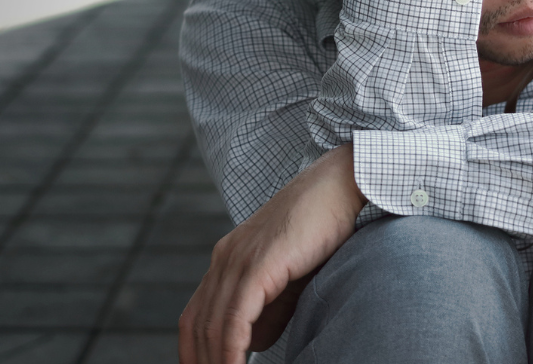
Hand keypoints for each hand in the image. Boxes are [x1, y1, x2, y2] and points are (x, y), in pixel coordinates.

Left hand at [178, 144, 365, 363]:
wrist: (339, 186)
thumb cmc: (321, 229)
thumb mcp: (289, 279)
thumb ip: (268, 310)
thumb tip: (250, 343)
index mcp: (227, 261)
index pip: (196, 316)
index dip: (193, 352)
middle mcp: (225, 259)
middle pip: (195, 325)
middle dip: (199, 362)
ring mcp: (237, 259)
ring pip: (213, 325)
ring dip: (215, 363)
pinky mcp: (257, 264)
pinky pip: (235, 317)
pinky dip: (230, 350)